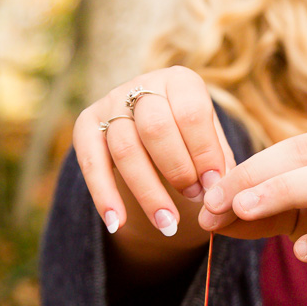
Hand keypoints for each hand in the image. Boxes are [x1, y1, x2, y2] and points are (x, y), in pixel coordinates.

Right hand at [73, 66, 233, 266]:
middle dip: (177, 169)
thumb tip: (221, 189)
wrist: (156, 127)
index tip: (214, 186)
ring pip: (124, 148)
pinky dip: (104, 196)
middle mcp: (142, 86)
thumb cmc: (192, 136)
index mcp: (180, 81)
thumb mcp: (211, 139)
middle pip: (155, 128)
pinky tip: (118, 223)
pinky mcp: (86, 125)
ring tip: (168, 224)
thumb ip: (218, 160)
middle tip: (194, 198)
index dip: (204, 152)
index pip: (191, 113)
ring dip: (148, 192)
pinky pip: (90, 162)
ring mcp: (110, 103)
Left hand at [199, 123, 306, 304]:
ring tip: (247, 211)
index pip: (287, 148)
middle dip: (257, 176)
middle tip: (219, 203)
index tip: (208, 199)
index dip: (244, 170)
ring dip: (287, 191)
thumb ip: (258, 213)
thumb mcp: (304, 214)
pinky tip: (302, 252)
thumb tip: (207, 219)